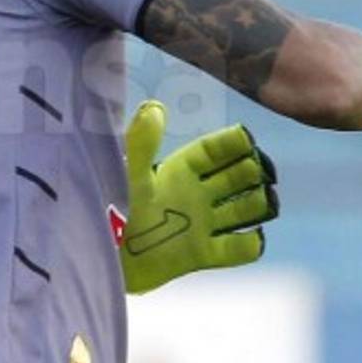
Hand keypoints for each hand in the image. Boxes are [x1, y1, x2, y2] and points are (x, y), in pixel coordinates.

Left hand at [120, 100, 278, 294]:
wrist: (99, 255)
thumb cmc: (108, 209)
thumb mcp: (127, 173)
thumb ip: (141, 142)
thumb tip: (155, 107)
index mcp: (176, 169)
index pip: (215, 149)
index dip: (233, 143)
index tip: (246, 140)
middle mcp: (193, 193)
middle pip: (238, 175)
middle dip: (253, 171)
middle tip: (257, 173)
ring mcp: (200, 224)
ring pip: (245, 208)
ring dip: (259, 204)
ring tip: (262, 201)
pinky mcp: (201, 255)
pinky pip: (238, 249)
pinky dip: (250, 244)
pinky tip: (251, 238)